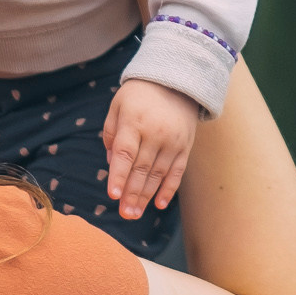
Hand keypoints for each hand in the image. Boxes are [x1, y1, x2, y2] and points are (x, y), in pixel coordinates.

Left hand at [102, 77, 198, 218]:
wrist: (176, 80)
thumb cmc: (139, 95)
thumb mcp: (118, 105)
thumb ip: (111, 132)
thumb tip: (111, 162)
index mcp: (134, 122)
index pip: (125, 153)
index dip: (118, 175)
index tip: (112, 195)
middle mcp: (155, 133)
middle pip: (141, 168)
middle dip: (132, 193)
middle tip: (124, 214)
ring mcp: (172, 141)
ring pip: (158, 174)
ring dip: (146, 196)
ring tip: (134, 213)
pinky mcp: (185, 147)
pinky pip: (177, 172)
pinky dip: (168, 189)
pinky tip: (159, 204)